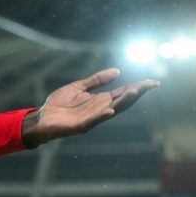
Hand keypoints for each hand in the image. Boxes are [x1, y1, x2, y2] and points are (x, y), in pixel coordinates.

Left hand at [22, 68, 158, 145]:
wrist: (42, 118)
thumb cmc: (59, 104)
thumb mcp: (78, 87)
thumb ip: (96, 80)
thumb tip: (117, 71)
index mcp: (100, 100)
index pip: (122, 93)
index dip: (137, 87)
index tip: (153, 82)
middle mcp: (99, 109)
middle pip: (122, 101)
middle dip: (136, 93)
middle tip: (149, 85)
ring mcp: (91, 118)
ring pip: (111, 110)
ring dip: (123, 102)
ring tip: (135, 92)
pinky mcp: (80, 125)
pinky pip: (93, 120)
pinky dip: (102, 116)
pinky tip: (110, 110)